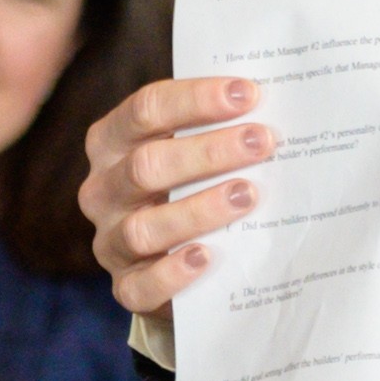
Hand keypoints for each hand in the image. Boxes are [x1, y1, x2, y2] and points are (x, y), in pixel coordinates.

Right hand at [81, 74, 272, 322]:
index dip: (195, 100)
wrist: (170, 257)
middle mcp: (101, 190)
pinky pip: (141, 286)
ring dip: (199, 209)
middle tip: (262, 142)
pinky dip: (173, 273)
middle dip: (208, 152)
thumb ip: (216, 125)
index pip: (144, 110)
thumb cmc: (189, 185)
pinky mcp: (125, 286)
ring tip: (248, 195)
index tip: (248, 94)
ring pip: (144, 227)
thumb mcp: (190, 148)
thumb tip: (278, 99)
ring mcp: (110, 241)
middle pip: (145, 165)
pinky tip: (208, 256)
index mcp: (111, 142)